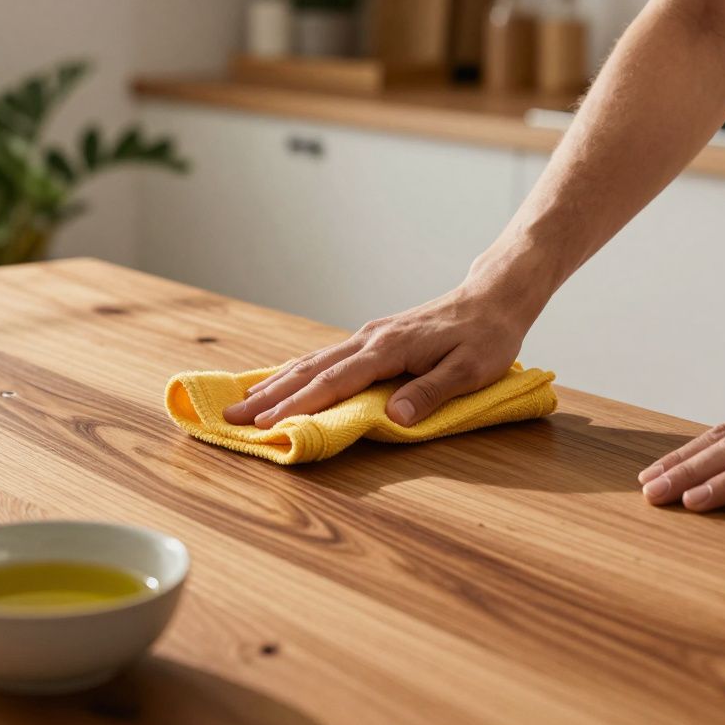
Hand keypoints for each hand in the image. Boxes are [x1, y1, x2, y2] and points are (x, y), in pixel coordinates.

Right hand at [223, 276, 533, 428]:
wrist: (492, 299)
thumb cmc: (486, 337)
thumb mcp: (471, 369)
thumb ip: (432, 392)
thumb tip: (395, 416)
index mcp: (389, 349)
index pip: (335, 381)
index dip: (299, 406)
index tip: (267, 424)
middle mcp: (370, 339)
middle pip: (310, 370)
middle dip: (269, 396)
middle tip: (232, 418)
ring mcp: (368, 337)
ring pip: (311, 361)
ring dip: (275, 383)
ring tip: (243, 403)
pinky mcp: (372, 339)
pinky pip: (324, 358)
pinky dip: (296, 372)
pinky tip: (280, 382)